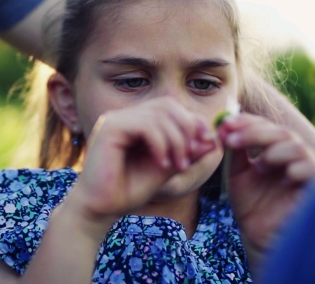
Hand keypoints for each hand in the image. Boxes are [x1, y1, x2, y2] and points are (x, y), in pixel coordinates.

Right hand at [68, 98, 216, 229]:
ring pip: (159, 114)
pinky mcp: (109, 128)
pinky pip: (145, 125)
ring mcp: (115, 119)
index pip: (171, 107)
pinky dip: (160, 144)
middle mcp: (124, 116)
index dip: (192, 122)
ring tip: (178, 166)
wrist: (100, 209)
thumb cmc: (128, 190)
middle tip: (190, 158)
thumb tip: (214, 140)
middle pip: (167, 105)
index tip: (203, 147)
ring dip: (176, 141)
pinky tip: (162, 164)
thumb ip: (186, 152)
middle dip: (187, 129)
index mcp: (135, 121)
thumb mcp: (166, 169)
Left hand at [217, 113, 314, 267]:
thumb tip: (224, 126)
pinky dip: (297, 168)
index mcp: (272, 147)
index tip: (225, 124)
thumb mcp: (236, 173)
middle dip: (254, 133)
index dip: (245, 122)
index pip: (263, 125)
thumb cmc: (249, 202)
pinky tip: (284, 176)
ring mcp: (303, 168)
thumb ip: (234, 151)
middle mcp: (290, 154)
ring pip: (297, 147)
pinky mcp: (313, 186)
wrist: (258, 233)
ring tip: (260, 166)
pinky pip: (312, 169)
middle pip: (280, 132)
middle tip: (232, 139)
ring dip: (274, 150)